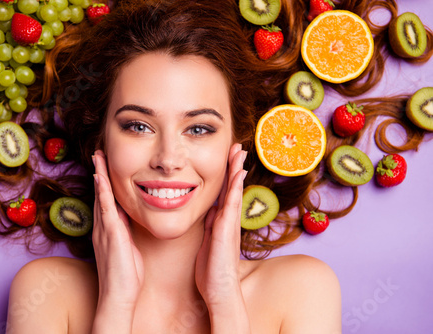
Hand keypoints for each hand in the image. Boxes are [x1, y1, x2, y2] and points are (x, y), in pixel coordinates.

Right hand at [91, 151, 143, 330]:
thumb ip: (126, 232)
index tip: (106, 165)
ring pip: (101, 196)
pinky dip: (103, 192)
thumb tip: (130, 219)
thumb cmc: (126, 275)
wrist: (118, 296)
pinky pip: (105, 208)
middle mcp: (103, 226)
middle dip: (100, 172)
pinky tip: (101, 178)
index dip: (106, 182)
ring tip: (98, 156)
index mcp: (109, 229)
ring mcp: (105, 229)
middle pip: (101, 193)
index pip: (107, 200)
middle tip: (99, 153)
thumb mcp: (128, 248)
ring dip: (100, 175)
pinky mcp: (111, 234)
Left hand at [195, 143, 249, 328]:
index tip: (228, 158)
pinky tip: (238, 174)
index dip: (227, 175)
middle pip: (233, 188)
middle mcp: (228, 220)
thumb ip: (209, 226)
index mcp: (221, 222)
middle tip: (237, 147)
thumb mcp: (207, 243)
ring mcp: (229, 224)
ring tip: (239, 152)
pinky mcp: (226, 230)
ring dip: (236, 171)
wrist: (219, 291)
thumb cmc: (212, 271)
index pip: (225, 193)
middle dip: (234, 167)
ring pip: (234, 191)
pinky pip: (231, 204)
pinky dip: (235, 188)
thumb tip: (209, 211)